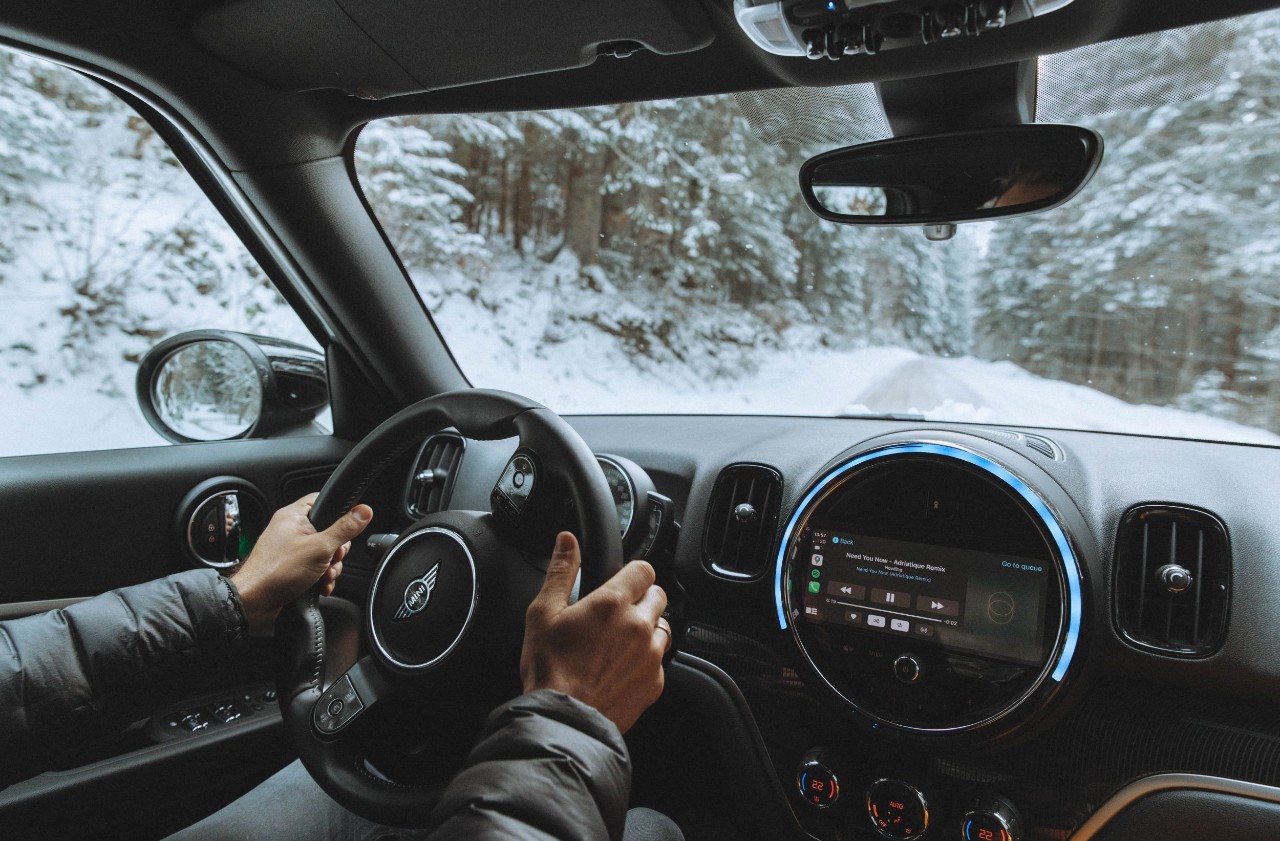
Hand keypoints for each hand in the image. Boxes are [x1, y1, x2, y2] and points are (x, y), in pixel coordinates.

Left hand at [230, 494, 372, 634]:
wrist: (254, 602)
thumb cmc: (277, 572)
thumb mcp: (320, 548)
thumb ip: (344, 529)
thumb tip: (363, 512)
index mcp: (294, 515)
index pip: (324, 501)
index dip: (340, 512)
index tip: (349, 526)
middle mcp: (290, 529)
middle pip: (329, 530)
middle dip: (337, 550)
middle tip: (332, 557)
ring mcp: (289, 548)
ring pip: (324, 551)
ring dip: (330, 566)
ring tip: (325, 575)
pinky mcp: (290, 565)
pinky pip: (314, 565)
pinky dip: (320, 576)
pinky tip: (320, 585)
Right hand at [520, 531, 670, 733]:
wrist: (564, 720)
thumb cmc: (550, 669)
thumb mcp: (543, 613)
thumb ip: (561, 571)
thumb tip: (567, 540)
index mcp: (613, 602)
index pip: (644, 569)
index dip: (632, 574)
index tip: (621, 582)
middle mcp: (639, 625)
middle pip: (658, 596)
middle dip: (641, 599)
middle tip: (615, 615)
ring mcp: (651, 655)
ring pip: (663, 627)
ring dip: (647, 629)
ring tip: (619, 642)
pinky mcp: (656, 682)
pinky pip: (660, 660)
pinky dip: (646, 660)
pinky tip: (622, 667)